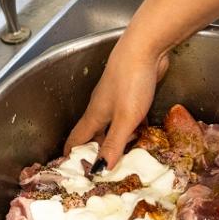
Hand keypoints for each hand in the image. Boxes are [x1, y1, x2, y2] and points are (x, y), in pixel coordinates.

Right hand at [64, 35, 169, 167]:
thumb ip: (114, 144)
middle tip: (102, 170)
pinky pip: (127, 117)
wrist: (146, 48)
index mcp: (94, 115)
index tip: (72, 171)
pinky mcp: (131, 94)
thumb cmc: (132, 81)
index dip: (72, 156)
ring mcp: (116, 100)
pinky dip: (130, 129)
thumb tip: (100, 169)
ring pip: (112, 126)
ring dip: (115, 141)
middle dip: (96, 152)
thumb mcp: (125, 118)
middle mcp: (102, 108)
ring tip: (122, 158)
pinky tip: (140, 136)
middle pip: (94, 135)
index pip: (76, 139)